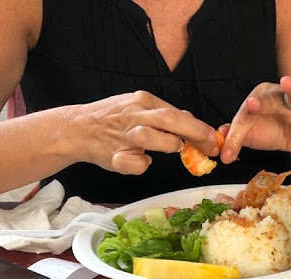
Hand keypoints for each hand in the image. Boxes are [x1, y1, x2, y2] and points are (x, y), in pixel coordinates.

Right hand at [66, 91, 218, 174]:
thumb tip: (190, 119)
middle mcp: (133, 115)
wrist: (77, 128)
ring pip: (150, 137)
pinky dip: (142, 165)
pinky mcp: (114, 156)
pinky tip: (145, 162)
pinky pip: (133, 163)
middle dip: (194, 132)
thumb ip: (163, 113)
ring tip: (176, 149)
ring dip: (169, 144)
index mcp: (142, 101)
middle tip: (209, 146)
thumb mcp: (138, 106)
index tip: (213, 138)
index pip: (176, 111)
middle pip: (168, 119)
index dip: (198, 127)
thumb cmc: (112, 119)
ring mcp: (123, 135)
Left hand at [219, 75, 290, 162]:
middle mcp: (276, 95)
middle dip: (258, 104)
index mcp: (258, 98)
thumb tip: (220, 146)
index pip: (245, 115)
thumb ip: (237, 139)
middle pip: (266, 102)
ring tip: (286, 81)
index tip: (228, 153)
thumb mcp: (252, 138)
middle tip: (250, 107)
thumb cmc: (274, 133)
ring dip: (290, 88)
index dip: (236, 134)